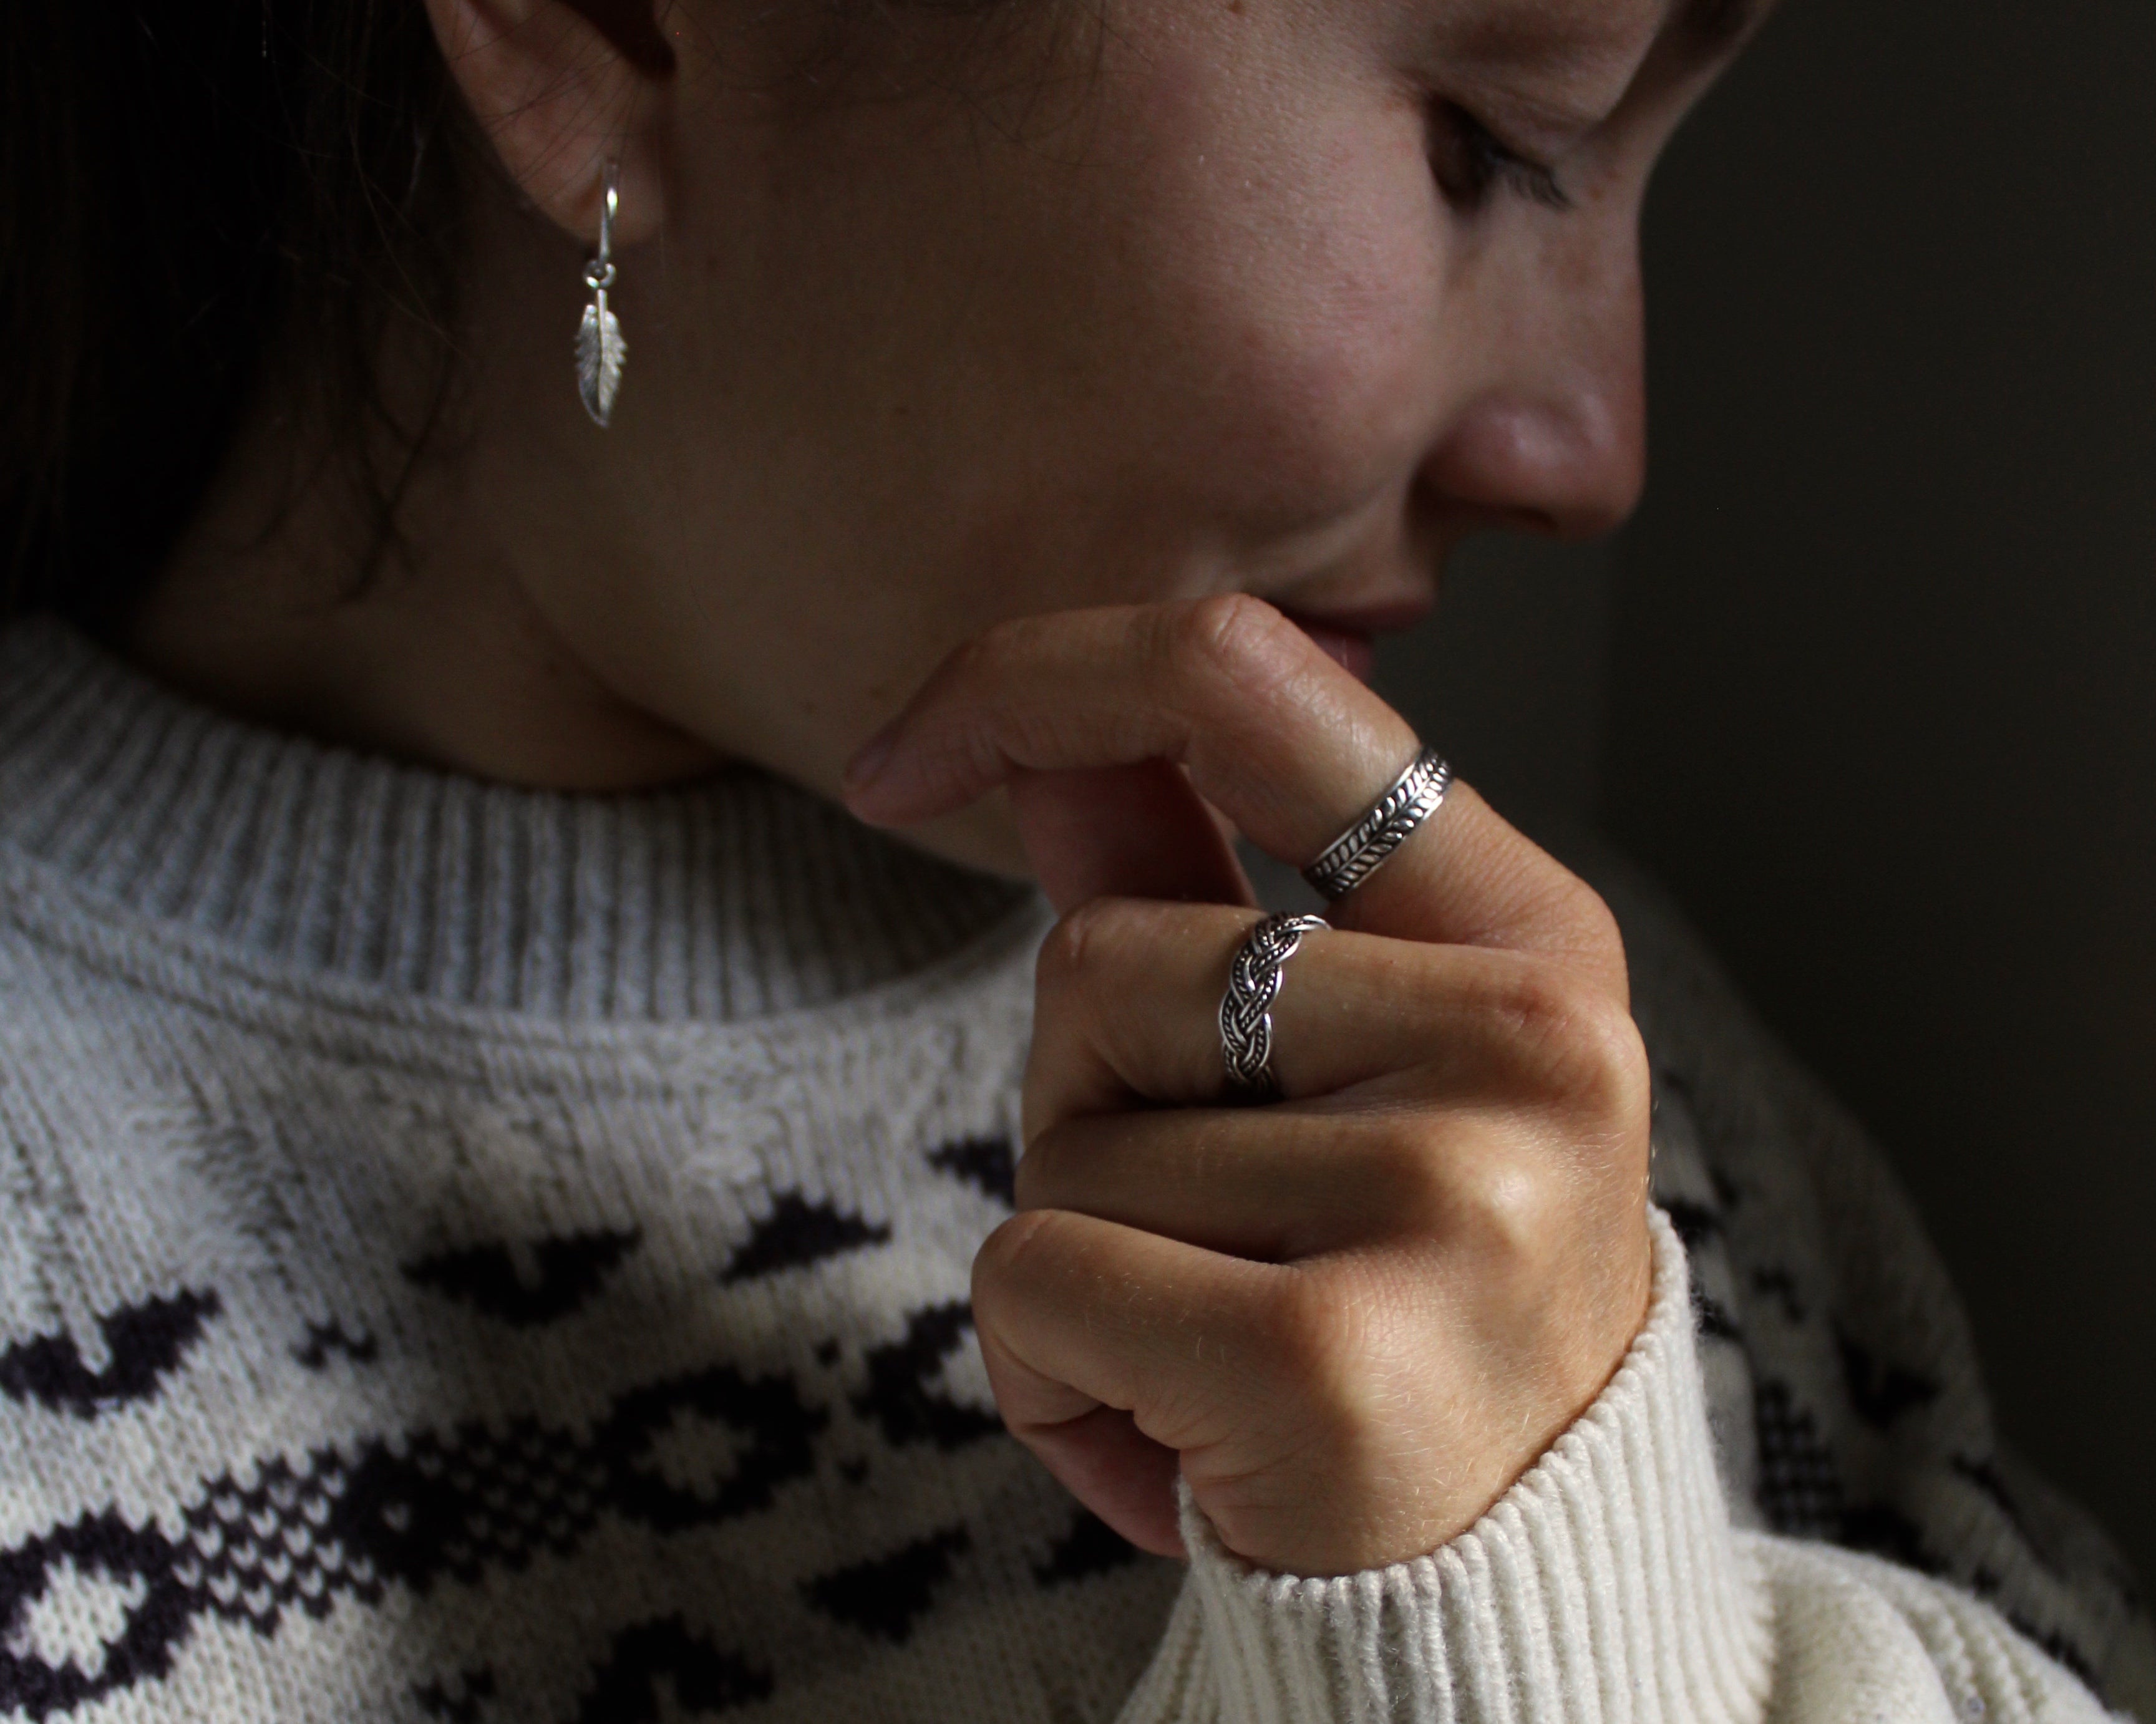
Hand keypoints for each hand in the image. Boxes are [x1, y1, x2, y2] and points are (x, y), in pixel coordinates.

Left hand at [844, 596, 1652, 1577]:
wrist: (1491, 1584)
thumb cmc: (1394, 1300)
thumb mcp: (1330, 1073)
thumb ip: (1195, 888)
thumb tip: (1038, 734)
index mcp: (1530, 932)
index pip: (1247, 676)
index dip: (1034, 679)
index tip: (894, 764)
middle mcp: (1529, 1038)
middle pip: (1096, 957)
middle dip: (1077, 1107)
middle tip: (1208, 1240)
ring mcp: (1452, 1195)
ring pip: (1062, 1137)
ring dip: (1077, 1252)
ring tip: (1212, 1345)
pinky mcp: (1335, 1358)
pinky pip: (1036, 1277)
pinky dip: (1049, 1371)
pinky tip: (1182, 1442)